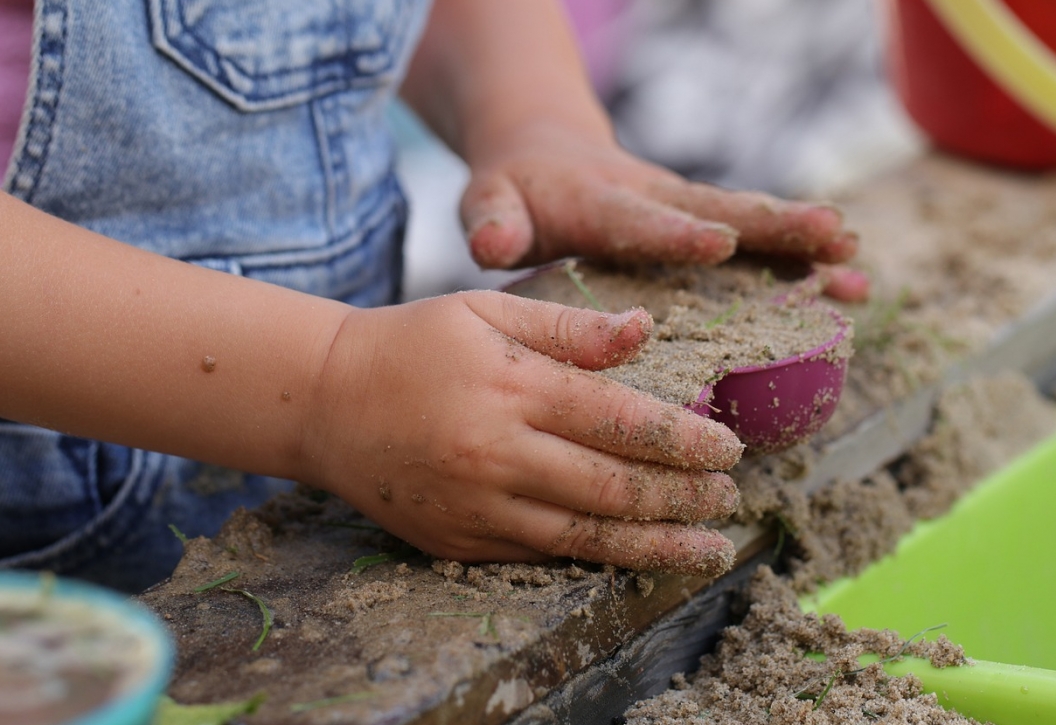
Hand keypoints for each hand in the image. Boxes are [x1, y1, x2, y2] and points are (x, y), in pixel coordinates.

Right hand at [301, 291, 744, 577]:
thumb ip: (569, 326)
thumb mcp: (486, 310)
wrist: (325, 402)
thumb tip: (646, 330)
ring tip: (708, 548)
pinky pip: (540, 555)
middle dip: (683, 497)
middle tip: (727, 496)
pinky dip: (596, 558)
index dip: (685, 440)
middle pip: (614, 487)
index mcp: (512, 386)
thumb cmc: (413, 344)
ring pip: (586, 537)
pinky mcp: (458, 540)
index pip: (621, 421)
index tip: (729, 448)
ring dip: (656, 545)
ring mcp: (476, 505)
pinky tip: (634, 555)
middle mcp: (498, 452)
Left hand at [460, 122, 869, 301]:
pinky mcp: (700, 222)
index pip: (639, 220)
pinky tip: (848, 284)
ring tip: (857, 264)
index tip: (719, 242)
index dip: (676, 233)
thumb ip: (492, 221)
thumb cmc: (515, 191)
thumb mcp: (490, 201)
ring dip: (802, 244)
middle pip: (719, 210)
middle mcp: (653, 200)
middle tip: (832, 236)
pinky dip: (800, 260)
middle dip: (774, 226)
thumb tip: (492, 243)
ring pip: (749, 224)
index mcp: (600, 203)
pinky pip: (755, 241)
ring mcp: (683, 210)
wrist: (545, 151)